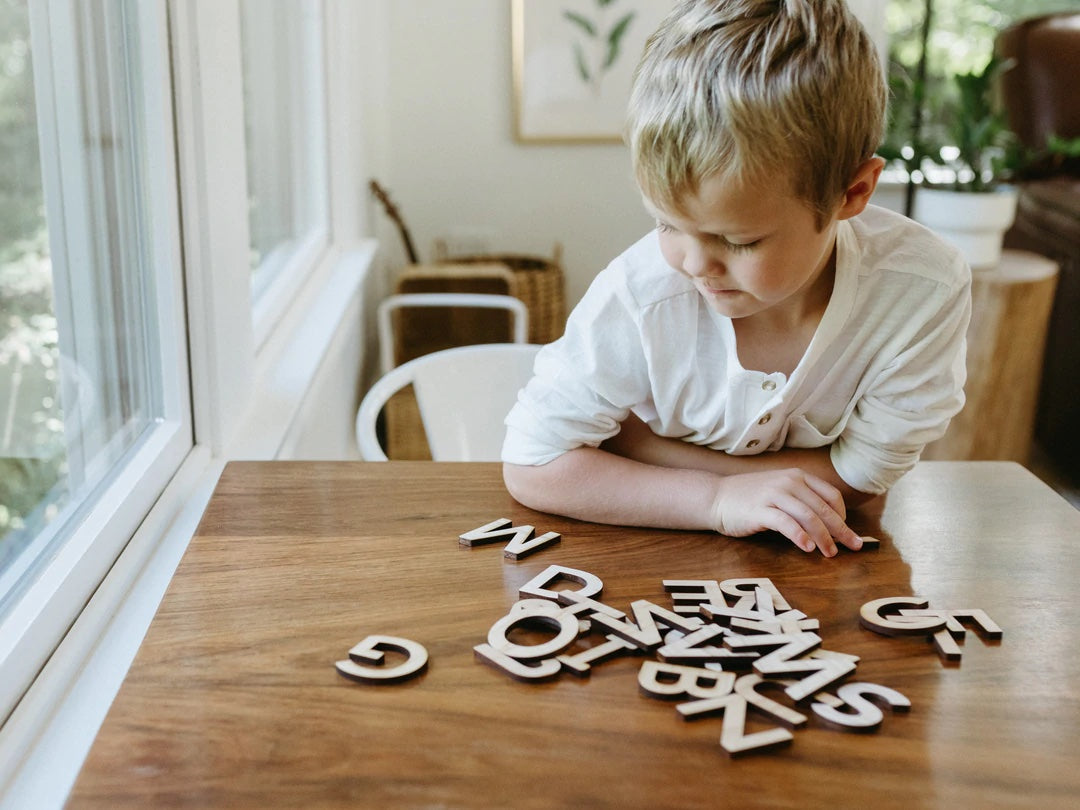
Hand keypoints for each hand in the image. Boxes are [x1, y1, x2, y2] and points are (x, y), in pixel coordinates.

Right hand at [709, 469, 862, 556]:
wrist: (716, 497)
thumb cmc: (750, 499)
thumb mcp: (780, 491)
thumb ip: (802, 501)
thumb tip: (829, 524)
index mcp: (797, 476)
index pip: (831, 495)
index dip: (843, 516)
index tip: (846, 533)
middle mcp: (788, 482)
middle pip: (823, 508)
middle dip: (841, 530)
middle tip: (854, 547)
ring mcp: (773, 494)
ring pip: (808, 516)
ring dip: (823, 537)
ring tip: (830, 553)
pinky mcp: (760, 510)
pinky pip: (785, 523)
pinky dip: (799, 536)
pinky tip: (807, 548)